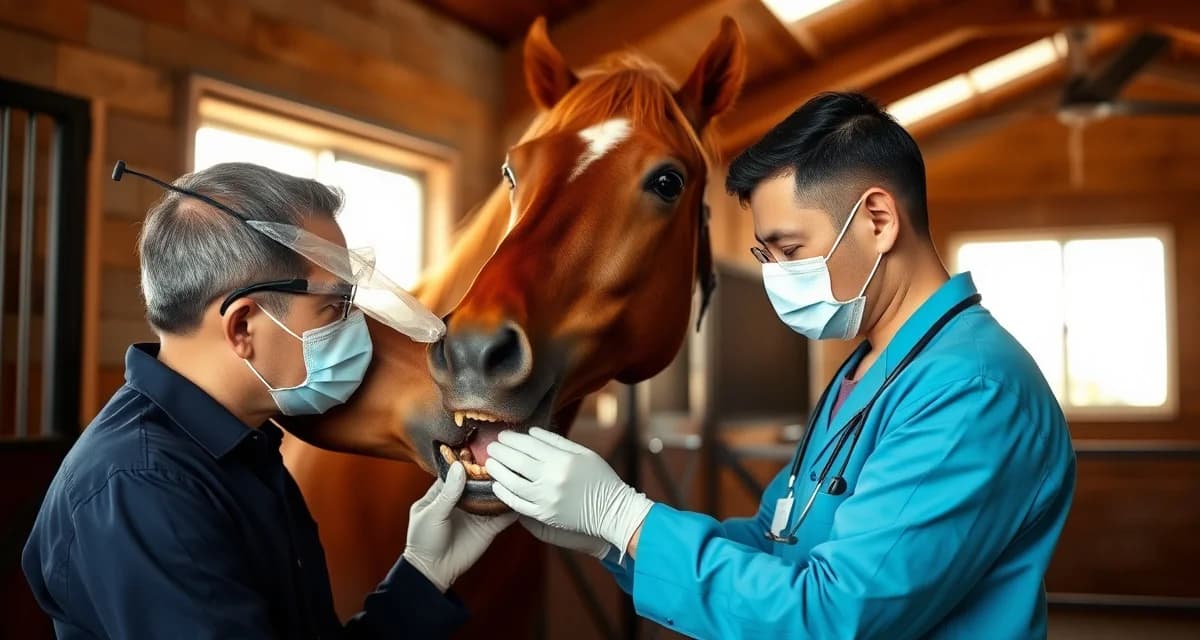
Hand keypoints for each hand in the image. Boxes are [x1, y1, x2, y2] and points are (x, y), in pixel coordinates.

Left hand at [403, 462, 516, 591]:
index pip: (458, 471)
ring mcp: (477, 513)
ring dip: (504, 487)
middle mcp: (463, 500)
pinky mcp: (489, 527)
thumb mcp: (431, 514)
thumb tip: (459, 467)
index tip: (482, 447)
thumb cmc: (423, 540)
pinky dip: (513, 507)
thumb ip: (448, 492)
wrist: (432, 571)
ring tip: (517, 473)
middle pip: (479, 481)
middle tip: (505, 458)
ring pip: (493, 496)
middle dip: (490, 471)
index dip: (468, 460)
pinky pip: (503, 516)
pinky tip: (523, 497)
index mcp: (444, 492)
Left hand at [484, 427, 652, 557]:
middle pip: (517, 461)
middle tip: (491, 446)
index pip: (530, 445)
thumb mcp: (584, 453)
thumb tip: (531, 432)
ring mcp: (547, 499)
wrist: (612, 511)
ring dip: (498, 471)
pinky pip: (518, 504)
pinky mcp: (545, 516)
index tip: (502, 435)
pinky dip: (504, 494)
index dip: (513, 439)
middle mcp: (552, 479)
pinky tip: (497, 485)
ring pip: (512, 483)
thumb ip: (556, 441)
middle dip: (501, 452)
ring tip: (490, 463)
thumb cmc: (600, 478)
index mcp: (563, 460)